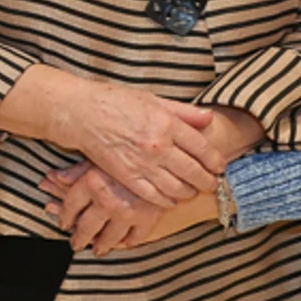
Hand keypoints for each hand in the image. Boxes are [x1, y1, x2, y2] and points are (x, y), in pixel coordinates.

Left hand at [46, 165, 214, 254]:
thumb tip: (50, 178)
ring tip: (96, 249)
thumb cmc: (135, 144)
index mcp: (94, 181)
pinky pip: (136, 237)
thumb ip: (77, 169)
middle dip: (79, 237)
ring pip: (109, 237)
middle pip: (86, 226)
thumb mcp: (105, 149)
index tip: (63, 222)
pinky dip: (128, 242)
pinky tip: (123, 243)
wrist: (179, 149)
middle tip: (75, 243)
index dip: (64, 215)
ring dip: (101, 244)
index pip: (70, 205)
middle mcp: (109, 200)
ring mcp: (130, 212)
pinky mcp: (150, 219)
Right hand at [48, 81, 220, 205]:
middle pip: (194, 172)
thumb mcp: (153, 99)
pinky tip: (171, 198)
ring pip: (177, 188)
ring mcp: (142, 163)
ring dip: (189, 192)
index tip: (219, 166)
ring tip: (192, 191)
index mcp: (166, 123)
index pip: (202, 148)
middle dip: (207, 181)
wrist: (81, 113)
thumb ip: (183, 111)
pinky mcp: (126, 176)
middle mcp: (157, 145)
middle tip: (212, 184)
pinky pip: (154, 196)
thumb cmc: (115, 102)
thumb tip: (208, 118)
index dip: (215, 160)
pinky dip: (166, 200)